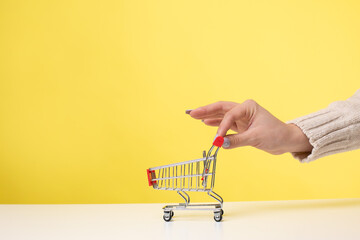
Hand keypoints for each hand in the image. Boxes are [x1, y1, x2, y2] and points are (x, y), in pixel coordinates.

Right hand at [188, 100, 312, 154]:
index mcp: (248, 107)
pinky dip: (216, 124)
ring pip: (222, 115)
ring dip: (208, 116)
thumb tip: (220, 144)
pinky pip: (226, 123)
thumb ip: (236, 141)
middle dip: (206, 110)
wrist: (286, 141)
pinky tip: (205, 123)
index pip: (230, 115)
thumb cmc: (276, 135)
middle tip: (192, 113)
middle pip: (221, 108)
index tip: (217, 138)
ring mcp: (242, 117)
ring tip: (194, 116)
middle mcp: (244, 109)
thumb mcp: (256, 138)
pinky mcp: (241, 126)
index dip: (221, 126)